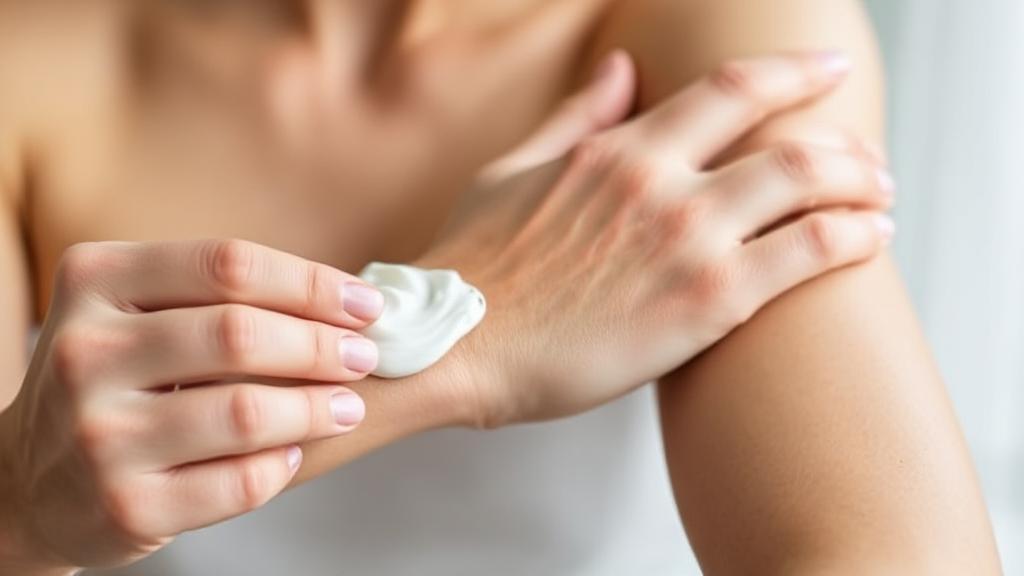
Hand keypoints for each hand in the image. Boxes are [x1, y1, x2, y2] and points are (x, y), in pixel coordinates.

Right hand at [0, 240, 382, 571]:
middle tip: (365, 355)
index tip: (366, 304)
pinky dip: (282, 464)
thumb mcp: (134, 311)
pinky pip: (239, 482)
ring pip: (246, 411)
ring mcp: (99, 435)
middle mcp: (85, 352)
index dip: (312, 282)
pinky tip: (294, 451)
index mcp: (95, 281)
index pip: (228, 265)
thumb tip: (345, 300)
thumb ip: (215, 293)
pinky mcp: (125, 507)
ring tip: (348, 405)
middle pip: (240, 334)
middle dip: (323, 344)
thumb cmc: (113, 379)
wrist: (30, 482)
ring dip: (318, 407)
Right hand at [422, 51, 893, 427]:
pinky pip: (806, 253)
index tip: (825, 70)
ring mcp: (687, 238)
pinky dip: (853, 238)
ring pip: (810, 184)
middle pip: (787, 136)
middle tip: (869, 157)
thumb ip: (575, 117)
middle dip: (844, 140)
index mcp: (618, 150)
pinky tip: (872, 240)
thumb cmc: (477, 266)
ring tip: (881, 198)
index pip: (730, 90)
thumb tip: (618, 67)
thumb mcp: (514, 170)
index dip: (791, 72)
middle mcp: (661, 182)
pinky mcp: (706, 301)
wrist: (458, 343)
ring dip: (862, 184)